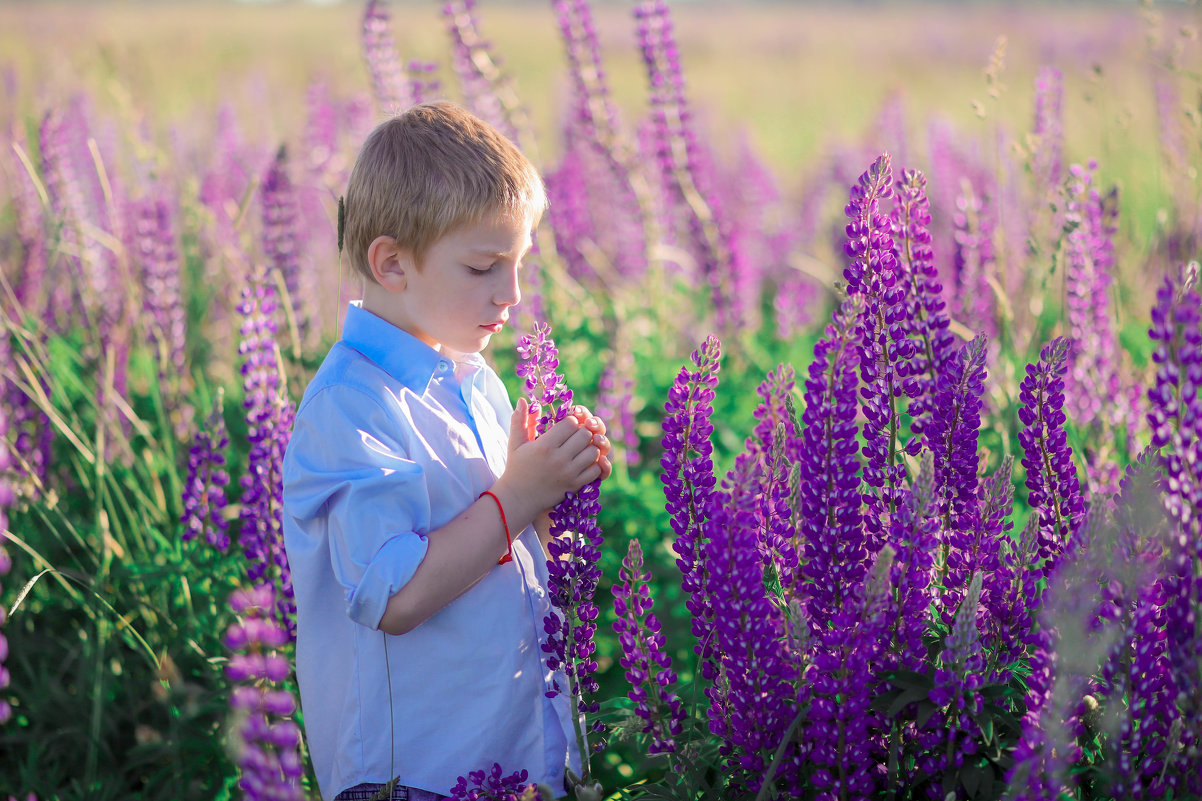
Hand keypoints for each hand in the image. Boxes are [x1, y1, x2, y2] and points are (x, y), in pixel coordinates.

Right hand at [493, 398, 605, 528]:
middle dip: (582, 432)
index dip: (571, 421)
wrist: (518, 498)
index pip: (571, 423)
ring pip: (593, 452)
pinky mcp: (575, 485)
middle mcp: (558, 459)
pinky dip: (593, 464)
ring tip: (580, 448)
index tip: (566, 426)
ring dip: (589, 447)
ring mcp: (568, 473)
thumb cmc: (516, 467)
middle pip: (585, 435)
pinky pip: (595, 470)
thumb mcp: (515, 443)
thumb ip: (520, 420)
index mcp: (545, 446)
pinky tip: (583, 462)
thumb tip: (523, 400)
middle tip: (575, 436)